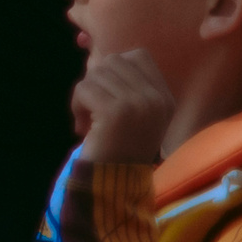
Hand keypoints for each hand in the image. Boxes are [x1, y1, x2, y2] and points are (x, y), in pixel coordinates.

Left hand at [72, 48, 175, 162]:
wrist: (113, 186)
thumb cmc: (117, 150)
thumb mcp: (134, 115)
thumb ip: (127, 86)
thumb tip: (101, 59)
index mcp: (165, 98)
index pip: (138, 56)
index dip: (114, 69)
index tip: (106, 96)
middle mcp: (156, 99)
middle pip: (114, 61)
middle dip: (96, 81)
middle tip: (92, 110)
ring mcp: (139, 104)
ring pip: (96, 73)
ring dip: (83, 96)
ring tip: (87, 122)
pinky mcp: (116, 113)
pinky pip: (84, 88)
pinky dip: (75, 105)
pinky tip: (81, 128)